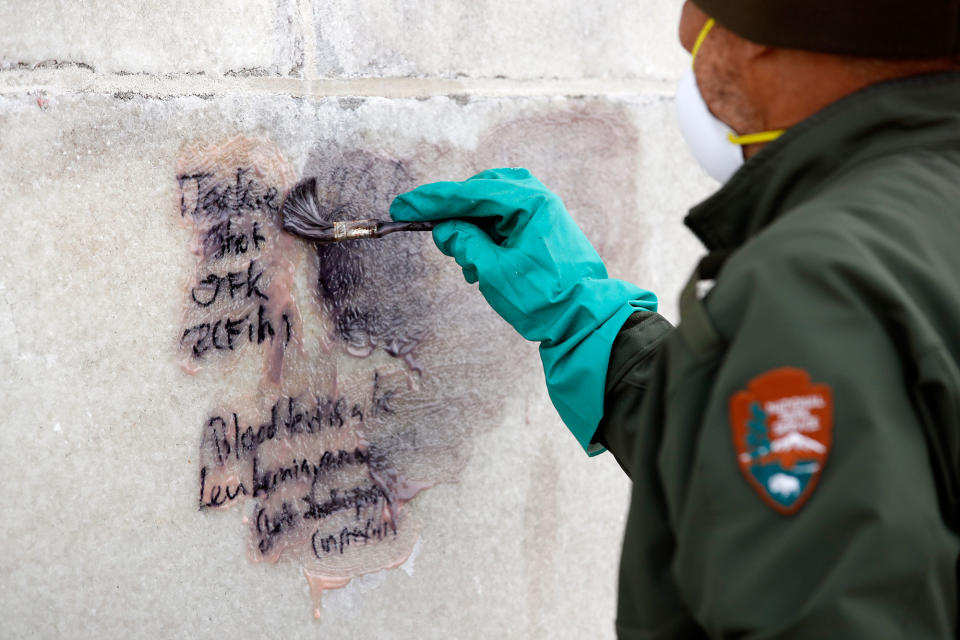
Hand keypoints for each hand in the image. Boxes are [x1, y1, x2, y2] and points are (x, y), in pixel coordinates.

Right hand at [391, 168, 656, 451]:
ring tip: (468, 266)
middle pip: (478, 193)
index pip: (468, 193)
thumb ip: (464, 242)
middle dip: (453, 216)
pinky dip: (485, 237)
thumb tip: (444, 227)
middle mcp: (536, 197)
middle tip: (437, 240)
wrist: (585, 319)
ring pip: (488, 208)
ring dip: (470, 231)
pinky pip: (502, 220)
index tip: (402, 206)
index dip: (431, 201)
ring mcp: (540, 209)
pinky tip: (480, 265)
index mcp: (528, 202)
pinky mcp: (540, 225)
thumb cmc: (544, 297)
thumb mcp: (494, 271)